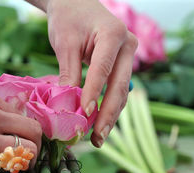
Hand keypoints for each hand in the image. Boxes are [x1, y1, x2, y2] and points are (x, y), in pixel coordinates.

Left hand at [46, 0, 137, 146]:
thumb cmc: (69, 18)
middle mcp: (128, 45)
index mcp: (113, 34)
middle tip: (97, 136)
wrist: (76, 4)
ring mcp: (128, 56)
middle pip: (120, 85)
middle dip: (108, 114)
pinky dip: (109, 107)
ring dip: (110, 116)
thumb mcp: (65, 43)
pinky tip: (100, 124)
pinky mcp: (122, 65)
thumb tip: (69, 106)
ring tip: (98, 138)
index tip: (84, 114)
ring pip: (122, 92)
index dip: (94, 93)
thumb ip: (69, 73)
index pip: (103, 68)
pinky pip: (117, 89)